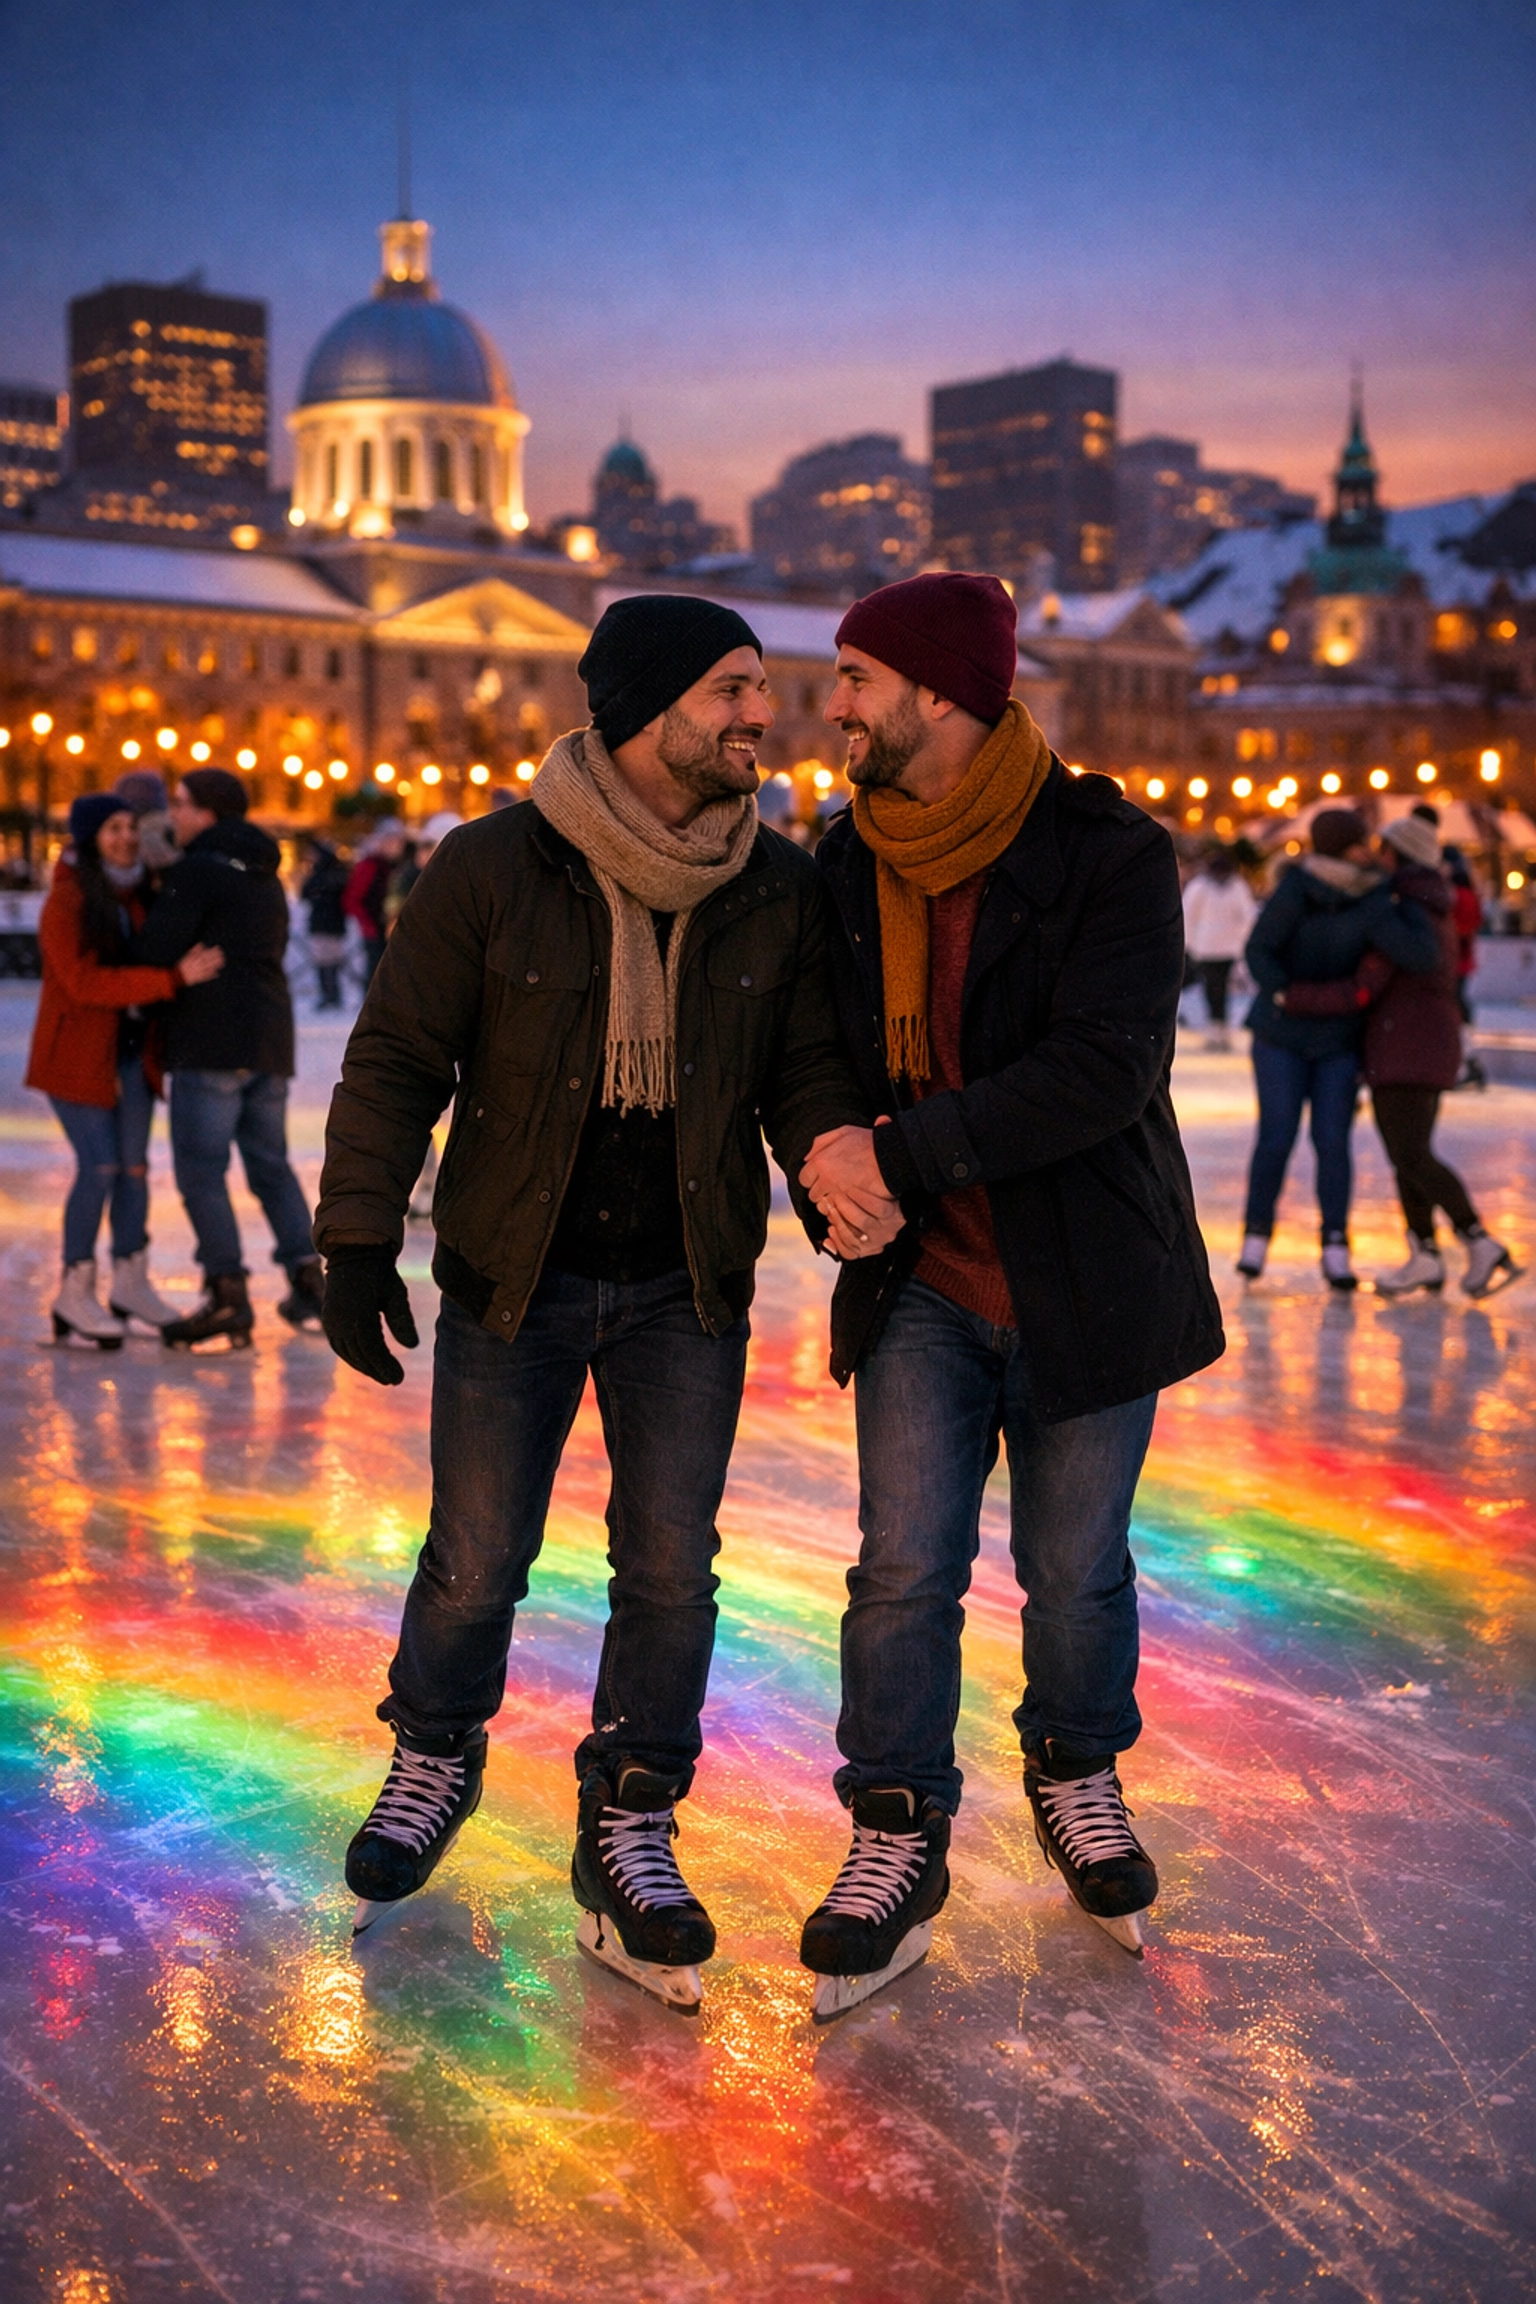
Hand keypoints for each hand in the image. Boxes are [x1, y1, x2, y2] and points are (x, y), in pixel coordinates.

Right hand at [177, 942, 223, 985]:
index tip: (218, 948)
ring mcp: (199, 972)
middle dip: (216, 957)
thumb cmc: (181, 966)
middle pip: (208, 960)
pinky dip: (211, 975)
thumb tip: (201, 944)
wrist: (177, 977)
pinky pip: (206, 977)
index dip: (212, 951)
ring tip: (222, 962)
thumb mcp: (186, 956)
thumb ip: (194, 950)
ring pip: (209, 968)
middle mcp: (197, 965)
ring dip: (216, 965)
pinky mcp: (199, 978)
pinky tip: (217, 974)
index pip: (205, 954)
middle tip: (222, 954)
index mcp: (194, 959)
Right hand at [321, 1244, 419, 1384]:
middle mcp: (341, 1320)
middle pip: (358, 1354)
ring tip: (381, 1375)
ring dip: (363, 1366)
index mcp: (359, 1314)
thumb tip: (412, 1346)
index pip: (372, 1349)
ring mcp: (331, 1320)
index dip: (384, 1366)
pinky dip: (351, 1356)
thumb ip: (402, 1320)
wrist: (353, 1252)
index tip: (398, 1378)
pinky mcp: (327, 1318)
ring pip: (346, 1352)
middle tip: (393, 1381)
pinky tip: (363, 1361)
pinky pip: (338, 1344)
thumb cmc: (380, 1272)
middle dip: (376, 1370)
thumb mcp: (396, 1293)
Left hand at [801, 1121, 903, 1256]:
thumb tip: (808, 1156)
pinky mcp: (852, 1208)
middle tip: (832, 1191)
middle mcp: (827, 1180)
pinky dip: (841, 1219)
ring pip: (825, 1209)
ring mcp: (840, 1197)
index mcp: (821, 1162)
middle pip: (814, 1195)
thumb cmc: (871, 1145)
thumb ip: (822, 1142)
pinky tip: (848, 1211)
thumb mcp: (844, 1132)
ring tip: (841, 1202)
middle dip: (821, 1194)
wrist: (895, 1158)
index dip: (813, 1179)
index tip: (821, 1180)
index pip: (804, 1178)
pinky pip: (839, 1219)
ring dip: (831, 1207)